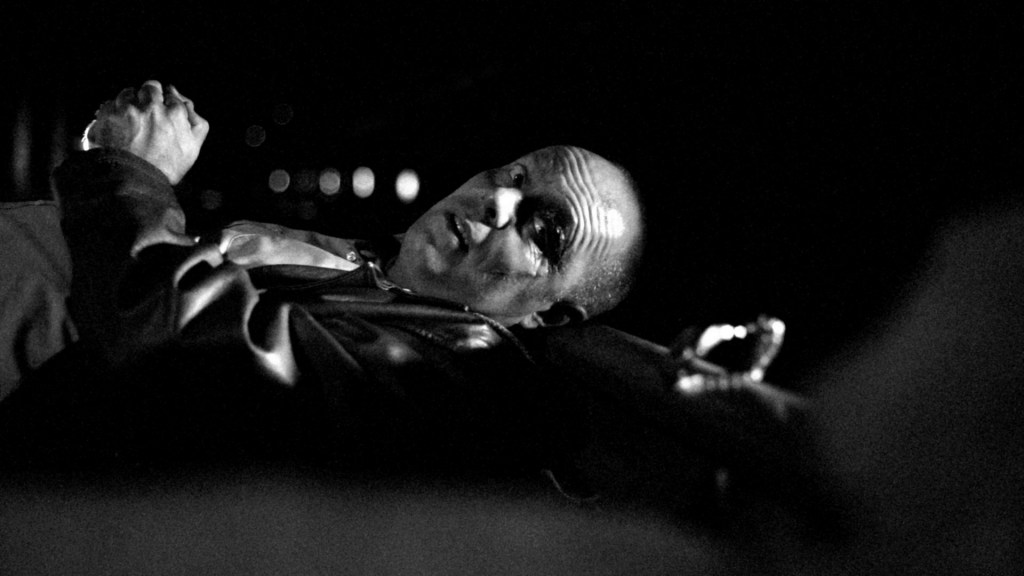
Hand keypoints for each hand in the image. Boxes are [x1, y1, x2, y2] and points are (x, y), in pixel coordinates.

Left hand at [84, 80, 209, 184]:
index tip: (163, 113)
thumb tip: (185, 102)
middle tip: (149, 112)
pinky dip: (113, 112)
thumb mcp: (192, 148)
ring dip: (130, 102)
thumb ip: (197, 122)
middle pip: (151, 87)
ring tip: (131, 121)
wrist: (134, 183)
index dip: (167, 104)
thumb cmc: (166, 168)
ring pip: (128, 92)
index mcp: (174, 112)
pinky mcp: (107, 115)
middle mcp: (151, 106)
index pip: (171, 95)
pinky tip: (117, 127)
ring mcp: (127, 109)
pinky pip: (109, 104)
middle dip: (150, 96)